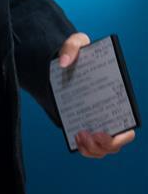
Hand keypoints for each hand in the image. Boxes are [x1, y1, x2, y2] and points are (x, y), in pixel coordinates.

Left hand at [58, 32, 135, 157]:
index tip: (102, 131)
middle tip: (87, 135)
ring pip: (104, 149)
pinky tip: (76, 139)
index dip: (121, 134)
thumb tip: (65, 63)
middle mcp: (112, 113)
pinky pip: (92, 148)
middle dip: (105, 145)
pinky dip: (86, 150)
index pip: (128, 121)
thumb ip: (71, 46)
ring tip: (79, 137)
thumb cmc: (79, 56)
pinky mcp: (87, 127)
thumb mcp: (76, 44)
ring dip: (94, 150)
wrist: (65, 64)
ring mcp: (100, 123)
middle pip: (117, 141)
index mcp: (117, 95)